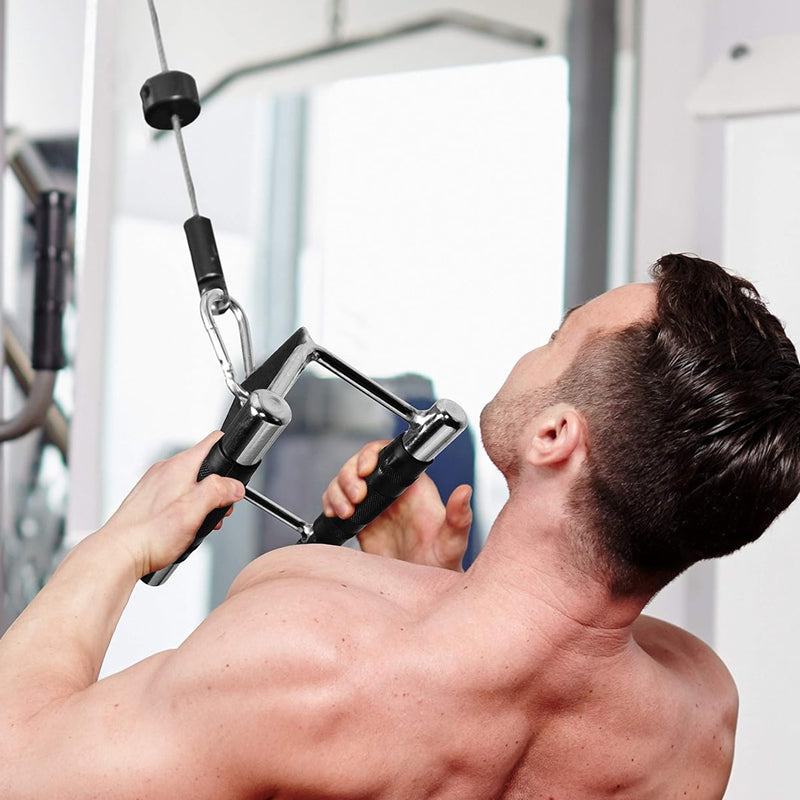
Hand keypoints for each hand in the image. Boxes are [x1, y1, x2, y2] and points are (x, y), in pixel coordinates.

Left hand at [102, 432, 244, 577]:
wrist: (118, 555)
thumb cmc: (150, 534)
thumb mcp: (195, 510)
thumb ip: (219, 491)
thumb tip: (235, 486)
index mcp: (179, 466)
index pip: (213, 442)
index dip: (230, 453)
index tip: (236, 474)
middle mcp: (165, 470)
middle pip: (205, 469)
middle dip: (217, 490)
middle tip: (215, 513)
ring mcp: (155, 484)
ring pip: (191, 485)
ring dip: (201, 504)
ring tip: (196, 526)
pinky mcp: (148, 499)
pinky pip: (176, 497)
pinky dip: (185, 511)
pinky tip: (181, 530)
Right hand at [321, 440, 471, 570]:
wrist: (422, 589)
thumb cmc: (442, 563)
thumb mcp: (453, 541)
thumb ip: (459, 517)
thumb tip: (466, 492)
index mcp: (413, 486)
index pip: (388, 455)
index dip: (371, 455)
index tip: (366, 469)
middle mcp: (392, 491)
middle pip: (360, 464)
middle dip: (350, 475)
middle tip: (356, 497)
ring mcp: (374, 505)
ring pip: (345, 481)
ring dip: (338, 490)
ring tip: (345, 511)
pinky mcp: (360, 520)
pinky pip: (338, 502)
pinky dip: (331, 503)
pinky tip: (336, 515)